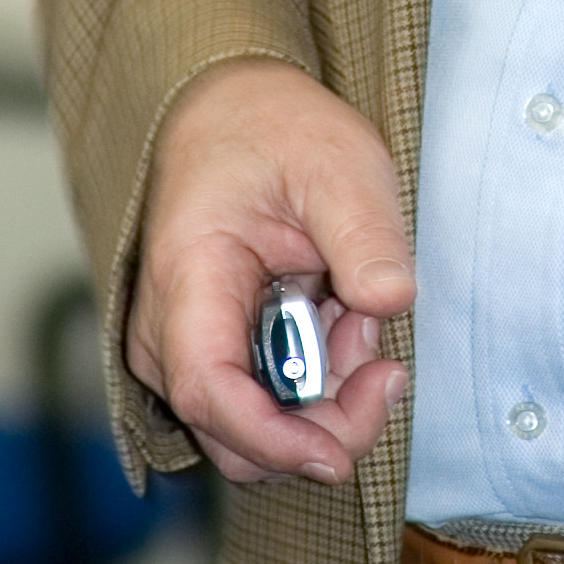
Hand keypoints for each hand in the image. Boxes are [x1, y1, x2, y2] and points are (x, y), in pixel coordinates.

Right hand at [125, 60, 414, 485]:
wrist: (236, 113)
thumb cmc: (274, 132)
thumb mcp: (338, 162)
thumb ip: (364, 232)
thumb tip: (393, 299)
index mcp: (187, 278)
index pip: (210, 391)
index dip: (274, 438)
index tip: (337, 451)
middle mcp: (171, 334)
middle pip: (239, 436)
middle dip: (324, 419)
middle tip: (371, 334)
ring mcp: (192, 351)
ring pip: (260, 430)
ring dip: (328, 393)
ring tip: (355, 305)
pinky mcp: (220, 357)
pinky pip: (271, 404)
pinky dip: (320, 378)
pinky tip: (340, 316)